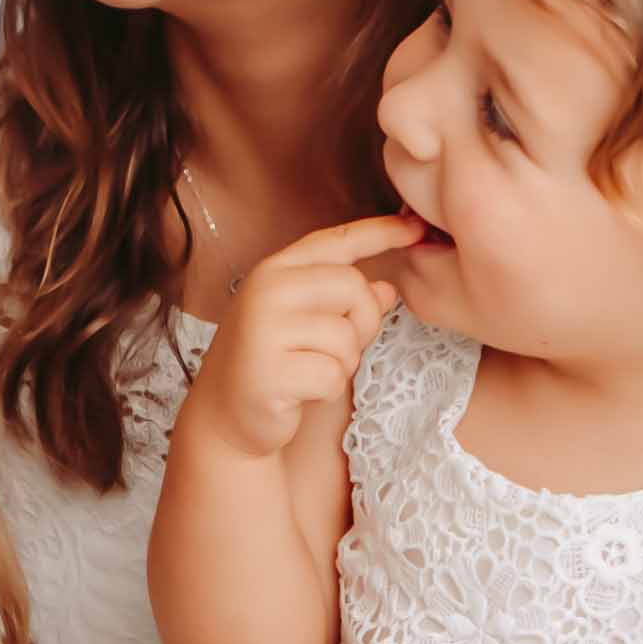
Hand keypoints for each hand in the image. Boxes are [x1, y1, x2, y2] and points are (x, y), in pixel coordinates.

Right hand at [181, 219, 415, 463]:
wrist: (224, 417)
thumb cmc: (271, 364)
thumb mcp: (309, 323)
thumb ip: (346, 303)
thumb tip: (388, 289)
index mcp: (276, 270)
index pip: (337, 242)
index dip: (381, 231)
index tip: (418, 227)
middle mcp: (267, 290)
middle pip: (352, 286)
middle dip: (362, 321)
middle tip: (338, 347)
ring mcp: (264, 328)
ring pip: (346, 336)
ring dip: (343, 363)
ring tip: (310, 370)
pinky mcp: (270, 371)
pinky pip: (332, 375)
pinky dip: (326, 390)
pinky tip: (300, 393)